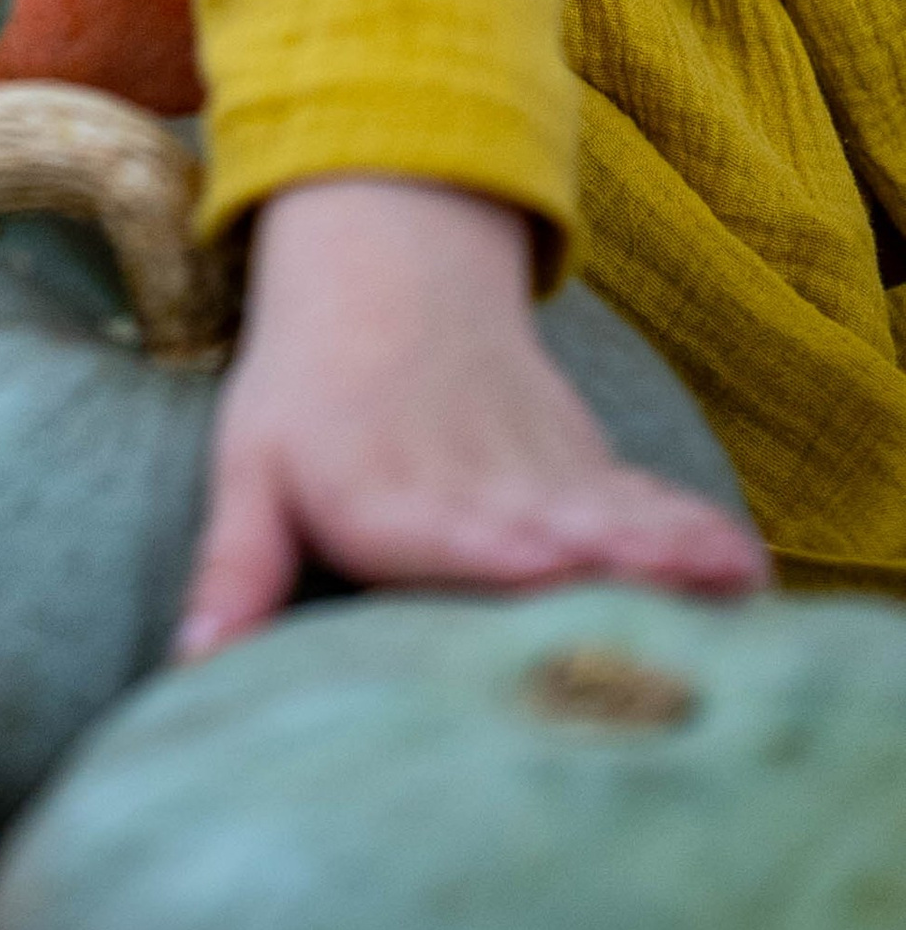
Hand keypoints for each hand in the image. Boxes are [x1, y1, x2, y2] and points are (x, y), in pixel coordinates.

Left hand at [175, 175, 769, 657]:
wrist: (384, 267)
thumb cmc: (305, 387)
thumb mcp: (249, 465)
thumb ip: (237, 567)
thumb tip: (189, 663)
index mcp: (391, 499)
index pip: (453, 538)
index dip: (499, 561)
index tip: (541, 584)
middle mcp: (477, 489)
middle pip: (548, 542)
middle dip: (598, 585)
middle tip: (654, 632)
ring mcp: (540, 474)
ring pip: (612, 519)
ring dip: (660, 558)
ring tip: (720, 597)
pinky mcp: (584, 464)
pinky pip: (646, 501)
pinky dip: (691, 533)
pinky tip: (740, 572)